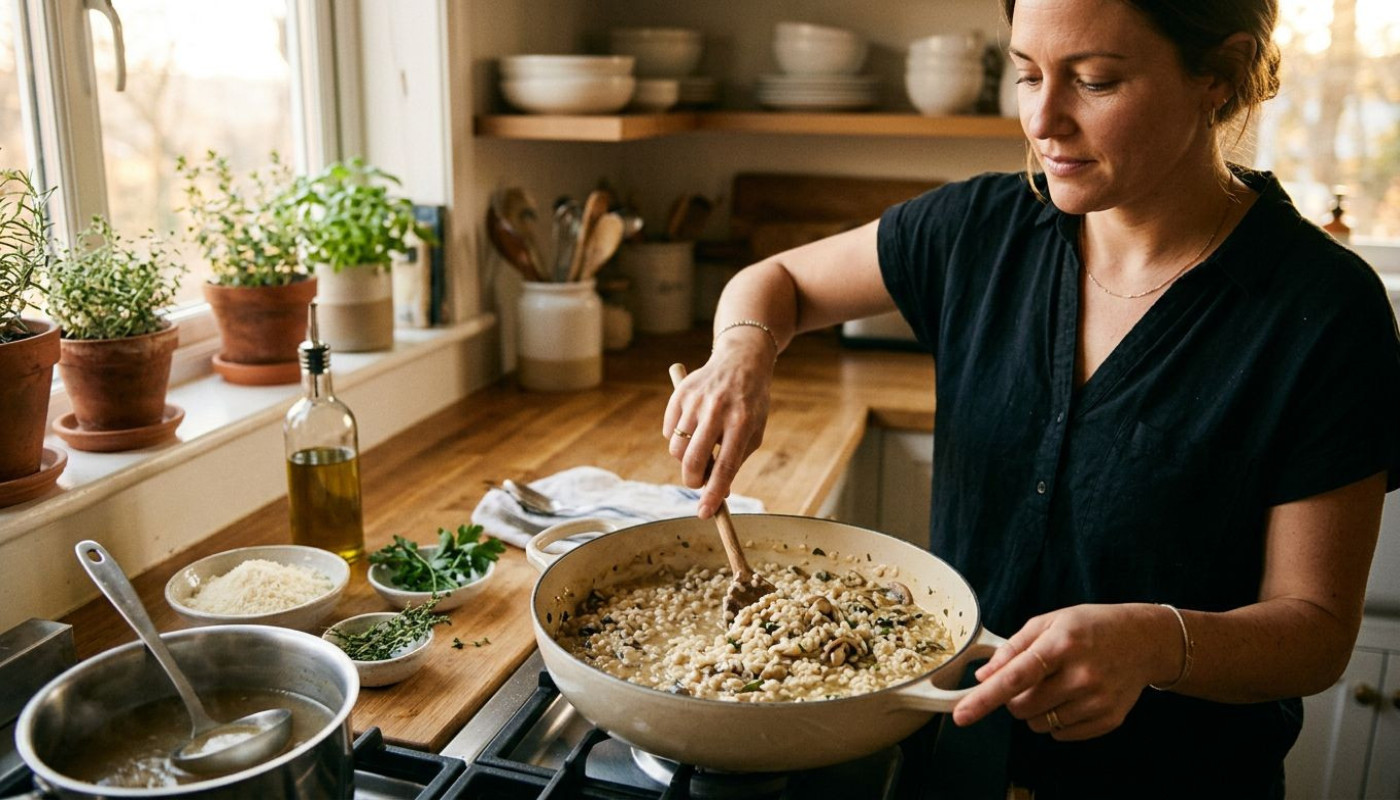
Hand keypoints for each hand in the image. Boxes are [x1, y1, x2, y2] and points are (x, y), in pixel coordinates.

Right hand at [663, 341, 773, 517]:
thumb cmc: (750, 404)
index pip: (725, 466)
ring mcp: (696, 400)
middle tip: (697, 483)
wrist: (741, 361)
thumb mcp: (754, 431)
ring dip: (684, 460)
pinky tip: (692, 428)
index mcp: (742, 422)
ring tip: (699, 450)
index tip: (704, 514)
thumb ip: (735, 461)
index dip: (714, 493)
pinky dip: (677, 439)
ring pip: (676, 448)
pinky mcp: (680, 393)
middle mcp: (717, 410)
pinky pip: (668, 432)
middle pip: (693, 459)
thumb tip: (718, 493)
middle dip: (692, 481)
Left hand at [951, 603, 1176, 740]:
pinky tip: (1072, 697)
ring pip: (1039, 724)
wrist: (1144, 641)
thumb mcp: (1049, 622)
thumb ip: (1013, 648)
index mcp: (1062, 644)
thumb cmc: (1091, 627)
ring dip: (1035, 710)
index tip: (962, 715)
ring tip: (1055, 685)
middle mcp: (1081, 675)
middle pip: (1022, 707)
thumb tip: (983, 677)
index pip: (1015, 678)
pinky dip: (1057, 720)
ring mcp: (1097, 701)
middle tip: (1031, 678)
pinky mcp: (1108, 720)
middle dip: (1013, 698)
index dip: (985, 698)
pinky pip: (1061, 734)